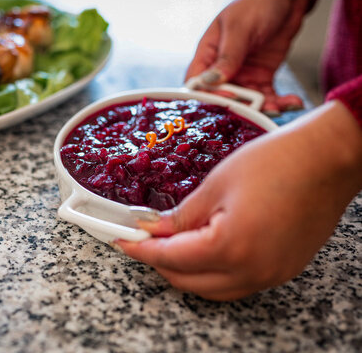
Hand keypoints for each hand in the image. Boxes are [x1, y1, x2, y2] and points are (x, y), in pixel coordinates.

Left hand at [117, 101, 361, 299]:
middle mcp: (252, 271)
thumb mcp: (215, 185)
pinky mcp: (281, 270)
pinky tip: (203, 248)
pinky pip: (235, 283)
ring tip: (169, 243)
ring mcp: (270, 275)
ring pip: (211, 289)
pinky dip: (211, 272)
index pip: (170, 258)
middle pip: (187, 282)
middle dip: (159, 262)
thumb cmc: (276, 162)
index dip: (140, 250)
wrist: (325, 159)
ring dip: (184, 271)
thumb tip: (152, 230)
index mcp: (230, 247)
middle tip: (143, 239)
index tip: (123, 241)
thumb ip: (180, 216)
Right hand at [186, 0, 308, 114]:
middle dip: (238, 106)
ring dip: (261, 108)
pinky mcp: (261, 78)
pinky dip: (279, 103)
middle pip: (221, 97)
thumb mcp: (240, 27)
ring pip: (245, 102)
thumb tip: (212, 81)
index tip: (228, 97)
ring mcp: (242, 75)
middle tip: (256, 109)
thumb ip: (227, 55)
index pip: (197, 82)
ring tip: (278, 109)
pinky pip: (267, 97)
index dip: (207, 95)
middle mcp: (222, 68)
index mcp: (208, 53)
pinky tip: (293, 103)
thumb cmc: (257, 2)